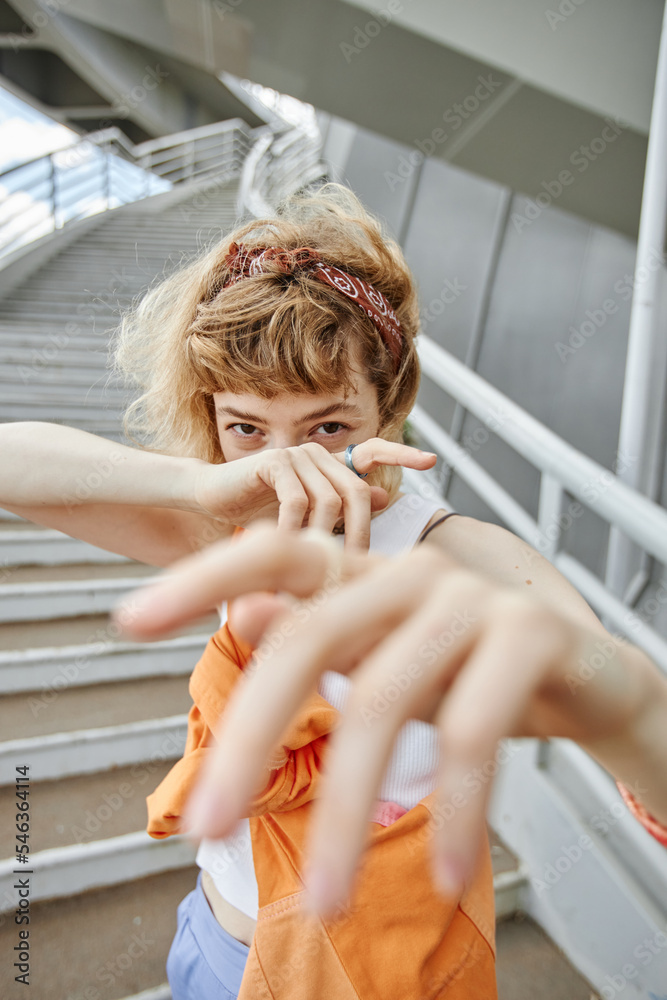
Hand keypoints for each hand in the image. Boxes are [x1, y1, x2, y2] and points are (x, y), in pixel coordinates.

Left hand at [115, 524, 661, 914]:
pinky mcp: (529, 633)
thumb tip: (243, 613)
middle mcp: (411, 573)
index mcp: (369, 576)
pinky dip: (452, 811)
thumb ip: (319, 638)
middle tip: (204, 827)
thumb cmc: (472, 675)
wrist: (591, 679)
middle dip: (249, 739)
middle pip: (308, 642)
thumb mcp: (388, 663)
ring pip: (382, 701)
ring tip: (325, 898)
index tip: (126, 621)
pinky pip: (469, 733)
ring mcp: (471, 598)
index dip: (201, 578)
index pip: (276, 555)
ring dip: (346, 811)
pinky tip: (442, 872)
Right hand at [192, 438, 436, 548]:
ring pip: (329, 501)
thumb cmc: (259, 510)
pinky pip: (297, 502)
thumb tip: (382, 497)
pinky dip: (297, 531)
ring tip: (318, 571)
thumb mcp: (305, 515)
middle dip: (360, 535)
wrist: (210, 497)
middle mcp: (319, 455)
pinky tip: (291, 553)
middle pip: (356, 493)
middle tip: (357, 573)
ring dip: (325, 540)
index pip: (374, 454)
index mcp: (331, 465)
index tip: (432, 462)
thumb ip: (340, 508)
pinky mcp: (273, 463)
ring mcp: (297, 455)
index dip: (402, 456)